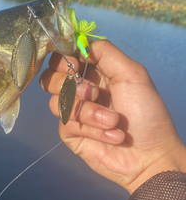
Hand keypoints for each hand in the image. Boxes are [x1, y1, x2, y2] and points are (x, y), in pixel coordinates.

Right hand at [40, 40, 185, 192]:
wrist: (150, 155)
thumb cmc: (147, 113)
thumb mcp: (132, 74)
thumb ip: (105, 53)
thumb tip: (79, 44)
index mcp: (94, 72)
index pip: (62, 58)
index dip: (62, 59)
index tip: (74, 64)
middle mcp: (80, 90)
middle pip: (50, 78)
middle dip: (70, 85)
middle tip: (93, 94)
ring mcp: (73, 113)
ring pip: (57, 102)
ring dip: (89, 112)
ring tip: (113, 121)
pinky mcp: (71, 134)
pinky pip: (67, 124)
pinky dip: (93, 129)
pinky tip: (112, 135)